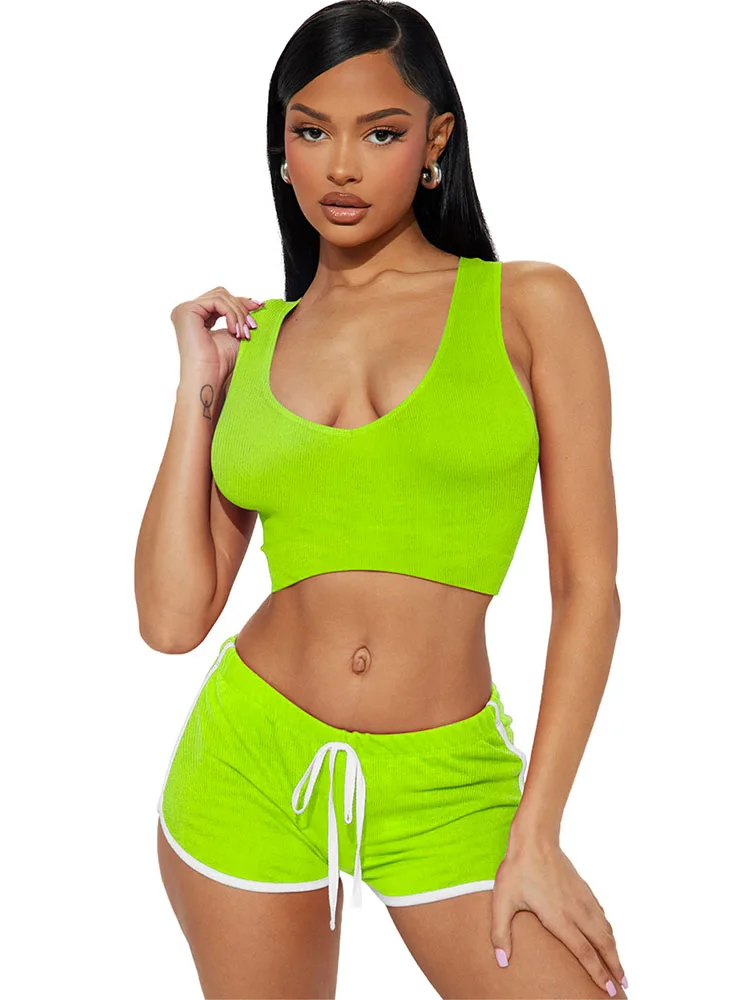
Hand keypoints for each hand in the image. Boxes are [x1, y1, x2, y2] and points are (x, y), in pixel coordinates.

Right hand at [171, 286, 264, 380]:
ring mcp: (184, 310)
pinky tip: (234, 331)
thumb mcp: (235, 333)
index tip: (260, 306)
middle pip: (221, 294)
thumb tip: (256, 301)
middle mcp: (188, 311)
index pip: (221, 299)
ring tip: (243, 333)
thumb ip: (240, 316)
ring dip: (238, 314)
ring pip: (221, 296)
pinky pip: (217, 301)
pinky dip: (231, 314)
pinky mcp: (187, 311)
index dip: (241, 302)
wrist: (211, 377)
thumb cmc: (222, 363)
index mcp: (197, 316)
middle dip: (241, 308)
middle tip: (251, 327)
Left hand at [491, 839, 627, 996]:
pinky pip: (601, 914)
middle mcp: (576, 910)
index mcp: (559, 917)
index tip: (609, 990)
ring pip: (605, 928)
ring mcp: (582, 898)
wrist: (534, 839)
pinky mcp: (583, 888)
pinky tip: (607, 935)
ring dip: (614, 949)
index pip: (584, 952)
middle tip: (624, 985)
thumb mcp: (502, 901)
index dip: (598, 973)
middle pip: (602, 943)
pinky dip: (608, 930)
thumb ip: (500, 933)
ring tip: (620, 967)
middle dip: (615, 966)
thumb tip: (502, 961)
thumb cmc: (517, 870)